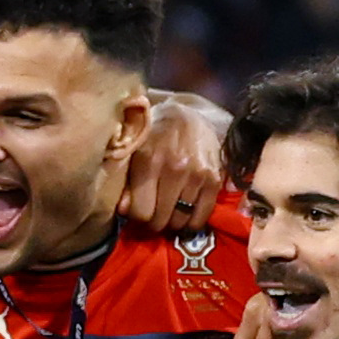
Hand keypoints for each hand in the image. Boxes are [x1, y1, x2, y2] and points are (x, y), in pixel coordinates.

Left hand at [120, 93, 227, 232]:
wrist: (189, 115)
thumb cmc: (155, 135)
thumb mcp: (134, 153)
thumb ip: (127, 182)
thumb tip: (124, 212)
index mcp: (149, 161)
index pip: (141, 212)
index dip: (137, 217)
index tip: (139, 212)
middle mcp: (175, 169)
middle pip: (160, 220)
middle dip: (154, 222)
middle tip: (154, 215)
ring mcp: (197, 175)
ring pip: (180, 220)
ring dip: (172, 222)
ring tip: (169, 213)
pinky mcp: (214, 179)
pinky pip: (202, 215)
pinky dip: (192, 222)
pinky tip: (186, 214)